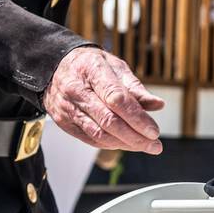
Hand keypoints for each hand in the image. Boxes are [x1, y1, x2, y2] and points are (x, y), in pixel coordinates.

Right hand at [43, 48, 164, 153]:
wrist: (55, 67)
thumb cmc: (91, 67)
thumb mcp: (114, 66)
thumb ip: (135, 88)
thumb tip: (158, 105)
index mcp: (92, 70)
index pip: (116, 99)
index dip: (137, 118)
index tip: (154, 131)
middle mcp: (76, 90)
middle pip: (109, 121)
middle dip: (136, 137)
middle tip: (155, 146)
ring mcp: (67, 108)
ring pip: (100, 135)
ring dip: (126, 144)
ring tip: (145, 146)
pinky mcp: (64, 122)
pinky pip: (91, 140)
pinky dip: (112, 145)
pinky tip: (126, 143)